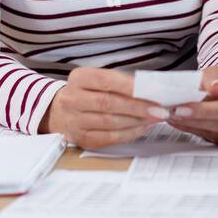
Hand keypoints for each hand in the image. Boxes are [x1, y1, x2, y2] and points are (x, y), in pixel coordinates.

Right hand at [41, 66, 168, 149]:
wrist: (57, 111)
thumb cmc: (87, 92)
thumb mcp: (97, 80)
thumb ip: (121, 83)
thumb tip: (151, 91)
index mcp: (79, 78)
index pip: (107, 81)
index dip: (131, 88)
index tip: (153, 92)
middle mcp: (72, 99)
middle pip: (109, 103)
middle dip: (138, 108)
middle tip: (160, 110)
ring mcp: (74, 121)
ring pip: (110, 122)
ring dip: (137, 121)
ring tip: (155, 118)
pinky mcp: (80, 139)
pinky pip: (108, 138)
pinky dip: (128, 134)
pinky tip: (142, 128)